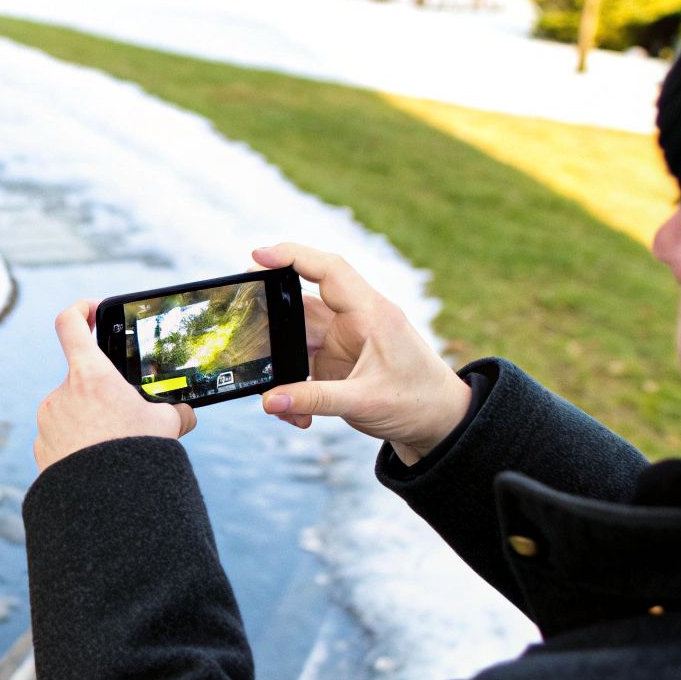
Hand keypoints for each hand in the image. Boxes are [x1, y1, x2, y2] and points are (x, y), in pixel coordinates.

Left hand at [34, 300, 196, 470]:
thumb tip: (184, 413)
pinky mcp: (41, 448)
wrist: (105, 506)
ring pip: (72, 411)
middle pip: (82, 379)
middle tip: (126, 415)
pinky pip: (62, 438)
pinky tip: (98, 464)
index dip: (80, 310)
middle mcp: (61, 393)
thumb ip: (173, 411)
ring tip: (116, 446)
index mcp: (90, 376)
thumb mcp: (166, 426)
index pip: (69, 323)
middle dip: (103, 394)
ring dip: (91, 421)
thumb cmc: (135, 456)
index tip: (92, 310)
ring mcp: (47, 421)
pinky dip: (79, 445)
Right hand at [253, 244, 472, 465]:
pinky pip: (301, 368)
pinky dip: (293, 390)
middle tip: (241, 323)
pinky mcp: (336, 363)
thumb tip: (269, 401)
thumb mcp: (365, 401)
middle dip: (270, 316)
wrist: (439, 424)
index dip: (293, 256)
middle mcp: (354, 321)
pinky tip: (297, 413)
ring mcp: (343, 341)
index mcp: (370, 314)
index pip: (329, 270)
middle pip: (300, 303)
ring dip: (281, 368)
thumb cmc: (417, 402)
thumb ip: (314, 399)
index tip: (258, 255)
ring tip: (276, 399)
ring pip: (295, 340)